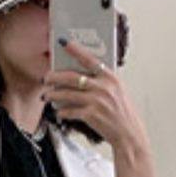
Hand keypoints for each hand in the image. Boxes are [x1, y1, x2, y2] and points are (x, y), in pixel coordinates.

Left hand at [45, 38, 148, 153]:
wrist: (129, 134)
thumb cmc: (122, 113)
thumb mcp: (116, 91)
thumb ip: (102, 82)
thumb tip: (79, 76)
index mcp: (110, 78)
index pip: (90, 59)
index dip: (75, 50)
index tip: (63, 42)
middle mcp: (103, 87)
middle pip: (72, 77)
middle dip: (55, 76)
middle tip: (46, 77)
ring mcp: (97, 101)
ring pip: (67, 94)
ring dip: (53, 94)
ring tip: (46, 95)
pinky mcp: (91, 115)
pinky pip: (69, 111)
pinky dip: (61, 111)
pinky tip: (59, 111)